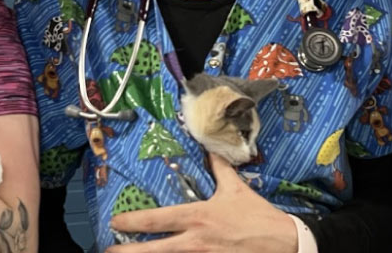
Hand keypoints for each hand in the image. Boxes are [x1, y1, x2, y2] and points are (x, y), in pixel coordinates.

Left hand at [107, 154, 297, 252]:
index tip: (115, 221)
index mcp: (198, 217)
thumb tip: (210, 150)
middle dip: (127, 252)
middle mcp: (195, 241)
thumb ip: (219, 170)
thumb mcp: (237, 190)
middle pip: (153, 250)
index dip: (133, 221)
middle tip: (107, 251)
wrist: (284, 243)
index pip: (158, 219)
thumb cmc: (258, 217)